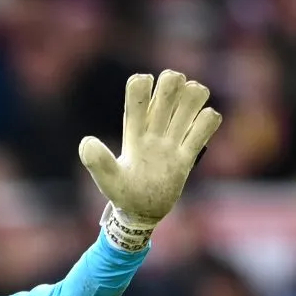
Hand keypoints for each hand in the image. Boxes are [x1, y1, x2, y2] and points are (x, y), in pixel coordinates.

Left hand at [79, 70, 221, 223]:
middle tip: (171, 99)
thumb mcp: (108, 181)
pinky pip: (207, 124)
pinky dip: (208, 120)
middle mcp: (154, 130)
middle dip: (172, 82)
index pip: (138, 96)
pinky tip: (200, 129)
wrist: (142, 213)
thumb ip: (98, 163)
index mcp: (134, 132)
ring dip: (194, 97)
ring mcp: (173, 140)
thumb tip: (87, 142)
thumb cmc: (123, 195)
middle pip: (169, 87)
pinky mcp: (188, 154)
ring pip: (191, 99)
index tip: (142, 86)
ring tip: (187, 114)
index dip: (142, 85)